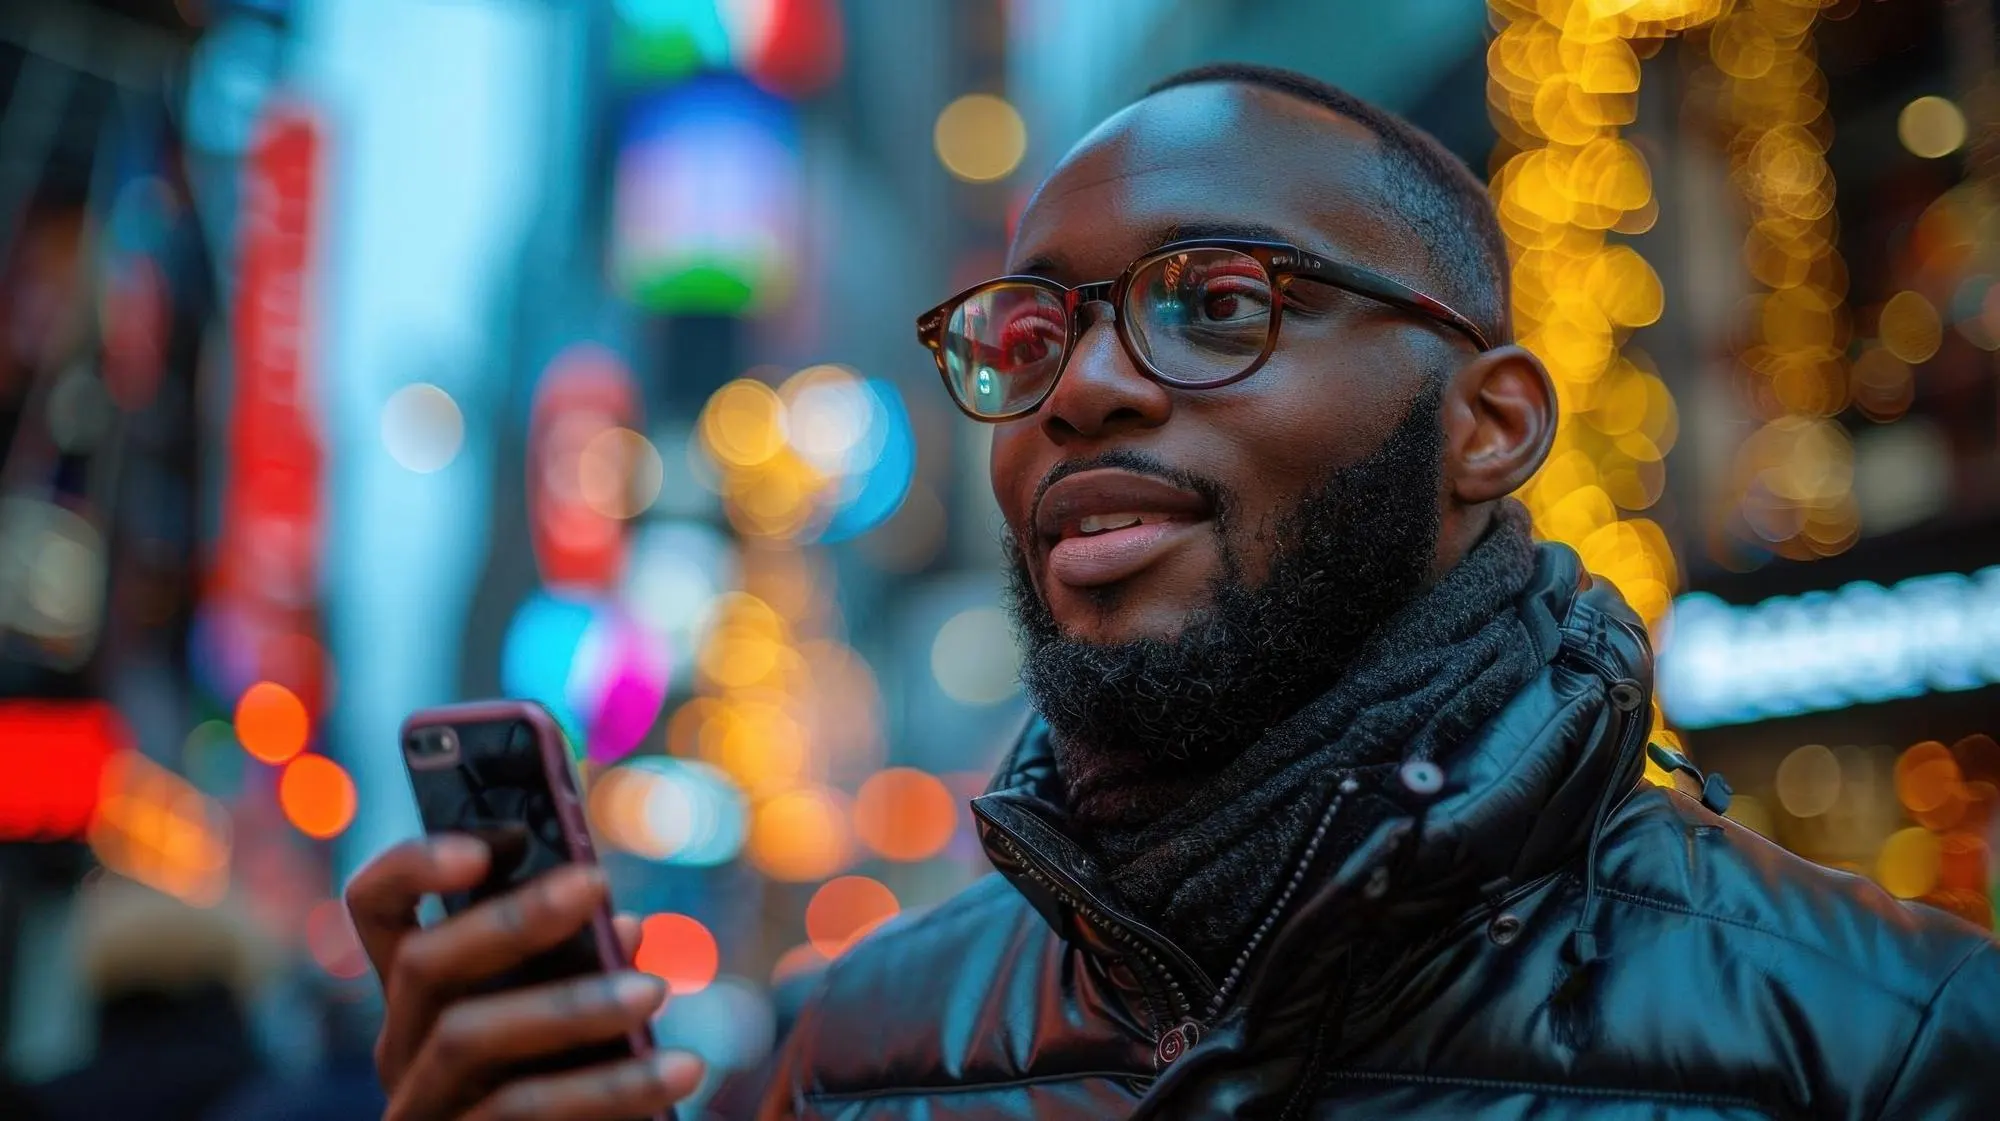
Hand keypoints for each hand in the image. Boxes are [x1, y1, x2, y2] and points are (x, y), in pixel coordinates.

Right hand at [346, 835, 703, 1119]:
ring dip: (568, 1005)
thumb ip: (579, 970)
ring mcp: (421, 1107)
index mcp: (424, 997)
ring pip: (466, 1037)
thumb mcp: (565, 1021)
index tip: (488, 840)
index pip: (378, 909)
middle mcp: (403, 1047)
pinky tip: (676, 1070)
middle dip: (510, 917)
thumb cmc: (571, 1082)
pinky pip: (523, 1112)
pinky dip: (609, 1088)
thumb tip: (625, 926)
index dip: (413, 863)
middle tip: (597, 881)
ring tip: (655, 988)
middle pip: (422, 964)